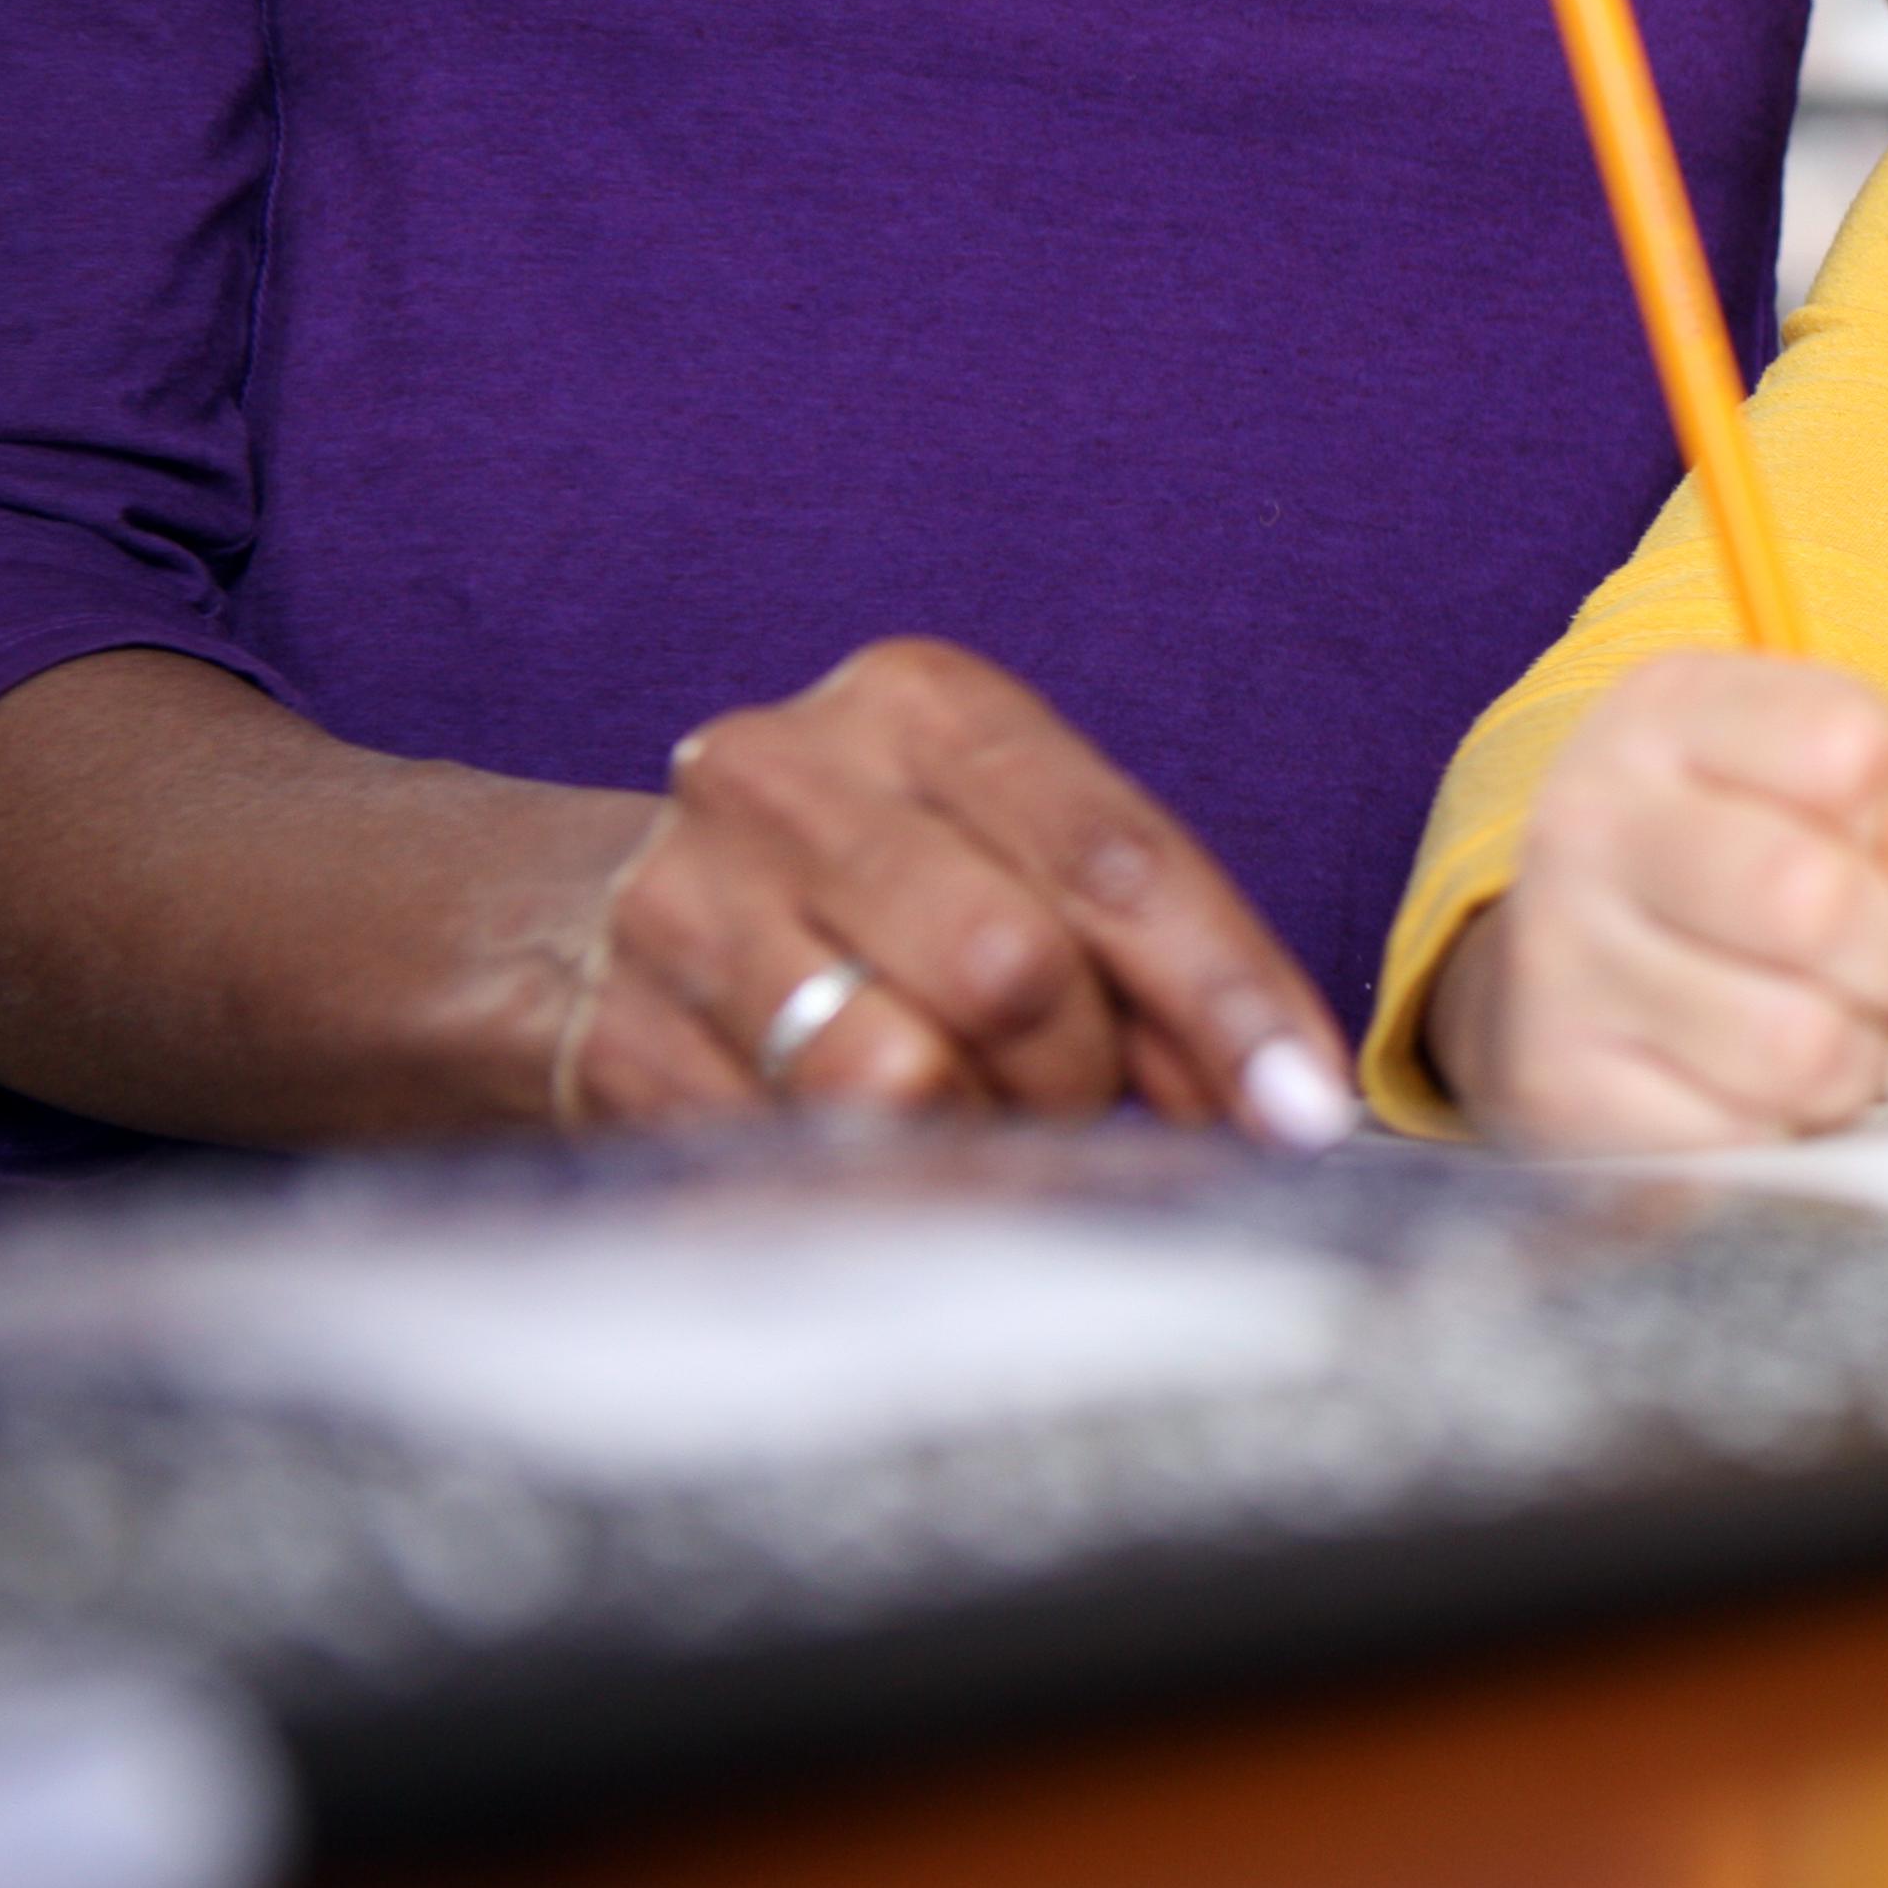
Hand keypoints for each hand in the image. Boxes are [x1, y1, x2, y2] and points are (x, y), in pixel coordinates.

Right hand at [560, 637, 1358, 1148]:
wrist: (584, 919)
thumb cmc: (881, 892)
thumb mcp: (1014, 858)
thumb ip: (1148, 954)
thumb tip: (1285, 1101)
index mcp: (926, 704)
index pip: (1118, 857)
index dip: (1229, 997)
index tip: (1303, 1111)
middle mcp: (791, 774)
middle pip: (1014, 968)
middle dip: (1089, 1077)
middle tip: (1098, 1117)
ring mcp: (682, 900)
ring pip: (898, 1073)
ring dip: (982, 1139)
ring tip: (985, 1128)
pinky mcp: (609, 1032)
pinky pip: (795, 1151)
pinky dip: (880, 1184)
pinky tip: (888, 1163)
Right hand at [1424, 651, 1887, 1152]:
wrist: (1558, 983)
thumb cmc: (1752, 876)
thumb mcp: (1866, 806)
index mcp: (1668, 712)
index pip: (1852, 743)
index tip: (1875, 841)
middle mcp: (1589, 818)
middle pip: (1819, 902)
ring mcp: (1557, 958)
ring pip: (1801, 1046)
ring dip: (1860, 1060)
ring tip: (1833, 1029)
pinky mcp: (1558, 1089)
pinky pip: (1749, 1141)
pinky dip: (1787, 1130)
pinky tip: (1752, 1089)